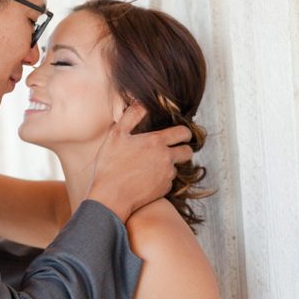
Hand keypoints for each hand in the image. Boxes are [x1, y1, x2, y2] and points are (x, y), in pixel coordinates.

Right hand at [86, 103, 193, 220]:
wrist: (111, 196)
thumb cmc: (110, 165)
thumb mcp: (116, 135)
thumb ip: (131, 116)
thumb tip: (141, 102)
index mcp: (156, 142)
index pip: (183, 133)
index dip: (184, 133)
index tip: (181, 135)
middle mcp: (166, 158)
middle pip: (187, 151)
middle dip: (183, 149)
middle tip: (172, 150)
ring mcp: (167, 175)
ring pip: (176, 167)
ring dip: (168, 166)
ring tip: (149, 167)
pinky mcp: (165, 190)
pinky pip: (168, 182)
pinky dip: (161, 180)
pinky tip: (146, 180)